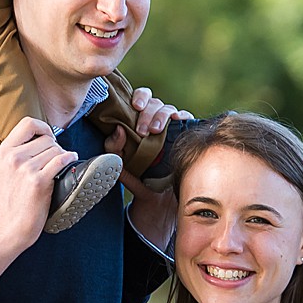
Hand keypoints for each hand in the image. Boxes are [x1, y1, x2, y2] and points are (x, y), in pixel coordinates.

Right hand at [0, 118, 75, 287]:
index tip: (49, 137)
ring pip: (56, 149)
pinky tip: (71, 161)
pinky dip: (70, 159)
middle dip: (55, 147)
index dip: (43, 127)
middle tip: (55, 160)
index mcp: (3, 152)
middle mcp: (13, 158)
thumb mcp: (3, 170)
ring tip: (59, 168)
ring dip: (62, 156)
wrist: (9, 226)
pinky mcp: (38, 182)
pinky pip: (61, 161)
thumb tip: (44, 137)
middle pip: (46, 138)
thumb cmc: (10, 200)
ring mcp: (25, 169)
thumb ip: (17, 152)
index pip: (28, 123)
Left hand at [107, 89, 188, 250]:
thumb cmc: (137, 181)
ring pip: (170, 109)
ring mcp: (172, 131)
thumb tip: (117, 130)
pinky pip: (188, 122)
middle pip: (155, 103)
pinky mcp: (185, 140)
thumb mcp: (121, 166)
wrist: (155, 205)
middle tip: (143, 130)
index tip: (134, 107)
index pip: (142, 100)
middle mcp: (156, 124)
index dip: (140, 97)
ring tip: (156, 130)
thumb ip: (113, 149)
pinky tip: (180, 120)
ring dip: (163, 115)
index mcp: (139, 124)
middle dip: (149, 112)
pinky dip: (184, 117)